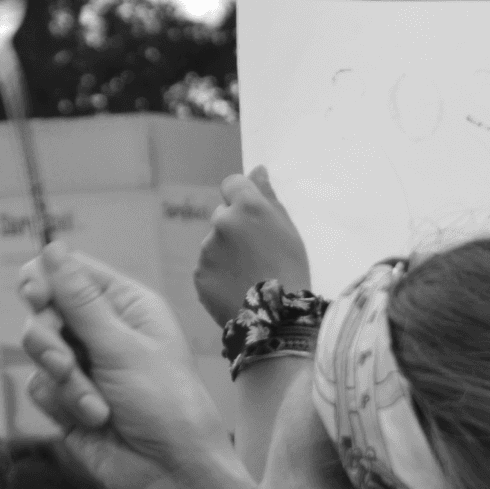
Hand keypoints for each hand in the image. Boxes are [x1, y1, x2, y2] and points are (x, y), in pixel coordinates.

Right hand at [18, 243, 230, 488]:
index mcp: (125, 305)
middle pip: (43, 311)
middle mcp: (101, 330)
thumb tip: (52, 247)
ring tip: (94, 405)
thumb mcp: (122, 347)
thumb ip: (79, 300)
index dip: (45, 281)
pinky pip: (39, 388)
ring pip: (38, 351)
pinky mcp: (67, 400)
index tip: (36, 297)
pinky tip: (94, 420)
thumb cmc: (164, 404)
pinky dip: (61, 404)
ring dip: (63, 380)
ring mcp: (83, 365)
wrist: (169, 473)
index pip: (69, 273)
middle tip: (66, 363)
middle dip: (50, 340)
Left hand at [194, 165, 310, 326]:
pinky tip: (237, 287)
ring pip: (213, 243)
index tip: (251, 214)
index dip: (241, 197)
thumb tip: (257, 170)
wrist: (276, 318)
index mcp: (247, 207)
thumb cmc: (291, 270)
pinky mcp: (199, 273)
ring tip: (249, 275)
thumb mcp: (288, 230)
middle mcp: (222, 222)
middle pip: (222, 215)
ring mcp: (207, 249)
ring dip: (225, 253)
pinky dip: (218, 274)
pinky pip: (207, 267)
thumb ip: (268, 196)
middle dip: (234, 228)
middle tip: (256, 253)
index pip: (232, 183)